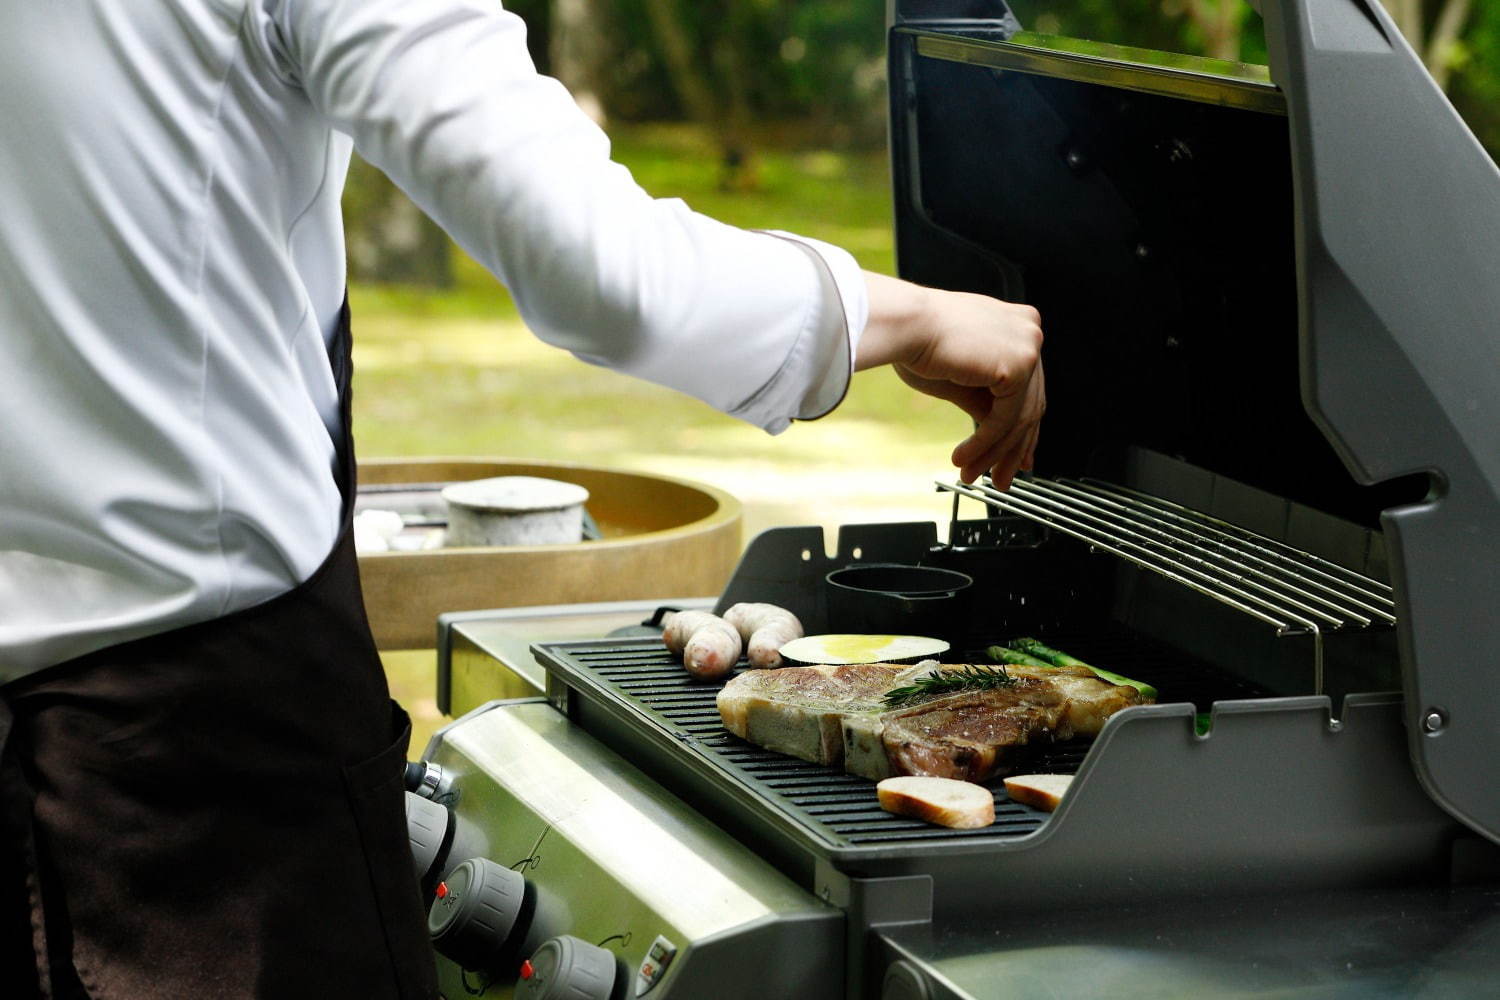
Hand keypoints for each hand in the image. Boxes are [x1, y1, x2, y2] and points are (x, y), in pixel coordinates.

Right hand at [857, 273, 1044, 487]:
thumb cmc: (918, 341)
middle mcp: (1029, 331)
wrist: (904, 325)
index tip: (1017, 457)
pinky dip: (985, 444)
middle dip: (1011, 449)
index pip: (1030, 387)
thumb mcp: (961, 377)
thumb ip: (985, 399)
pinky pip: (1005, 419)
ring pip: (1018, 418)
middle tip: (1000, 478)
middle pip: (1029, 405)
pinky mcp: (1019, 365)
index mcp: (1017, 325)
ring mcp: (1028, 346)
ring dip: (992, 453)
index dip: (1023, 429)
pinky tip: (964, 458)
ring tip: (972, 475)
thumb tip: (996, 432)